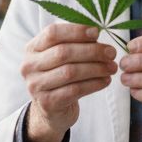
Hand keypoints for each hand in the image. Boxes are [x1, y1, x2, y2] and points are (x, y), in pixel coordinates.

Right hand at [22, 23, 117, 141]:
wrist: (52, 110)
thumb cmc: (60, 77)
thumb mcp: (60, 57)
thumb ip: (73, 43)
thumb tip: (96, 32)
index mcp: (32, 48)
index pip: (52, 33)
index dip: (76, 31)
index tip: (97, 32)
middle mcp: (29, 66)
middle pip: (63, 52)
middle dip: (92, 51)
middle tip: (111, 52)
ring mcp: (36, 86)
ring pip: (70, 72)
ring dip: (96, 68)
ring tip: (112, 67)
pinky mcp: (48, 102)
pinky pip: (75, 90)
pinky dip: (94, 84)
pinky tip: (105, 81)